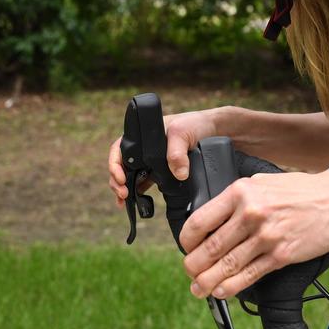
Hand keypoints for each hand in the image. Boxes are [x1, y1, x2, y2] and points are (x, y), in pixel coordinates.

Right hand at [107, 106, 224, 206]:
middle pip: (121, 165)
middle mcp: (143, 148)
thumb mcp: (183, 133)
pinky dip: (137, 194)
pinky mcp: (160, 171)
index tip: (121, 179)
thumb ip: (177, 152)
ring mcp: (150, 160)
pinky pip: (143, 183)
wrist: (214, 130)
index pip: (118, 149)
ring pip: (130, 176)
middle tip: (123, 195)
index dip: (114, 165)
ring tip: (125, 203)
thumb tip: (178, 175)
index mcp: (142, 135)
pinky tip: (136, 204)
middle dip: (117, 182)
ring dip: (125, 190)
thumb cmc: (195, 124)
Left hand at [178, 165, 328, 299]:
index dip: (187, 240)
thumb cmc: (300, 191)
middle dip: (193, 266)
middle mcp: (250, 214)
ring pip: (226, 266)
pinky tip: (222, 291)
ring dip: (207, 282)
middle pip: (210, 248)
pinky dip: (231, 287)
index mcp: (241, 192)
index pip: (200, 221)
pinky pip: (249, 275)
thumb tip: (213, 219)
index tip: (188, 247)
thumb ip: (237, 198)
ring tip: (199, 288)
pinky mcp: (280, 255)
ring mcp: (265, 237)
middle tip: (190, 272)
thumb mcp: (261, 182)